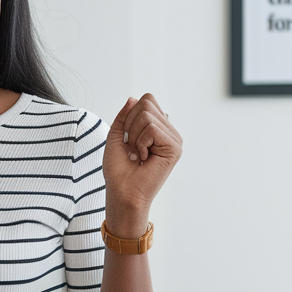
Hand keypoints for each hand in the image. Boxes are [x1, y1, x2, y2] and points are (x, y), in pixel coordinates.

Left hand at [103, 94, 181, 235]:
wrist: (122, 193)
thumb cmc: (118, 170)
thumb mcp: (116, 135)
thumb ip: (124, 115)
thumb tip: (133, 98)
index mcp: (158, 128)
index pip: (146, 100)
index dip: (129, 116)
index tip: (127, 140)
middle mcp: (168, 131)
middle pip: (146, 103)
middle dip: (130, 125)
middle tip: (132, 148)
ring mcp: (174, 139)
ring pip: (147, 115)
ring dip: (134, 137)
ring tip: (138, 154)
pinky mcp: (175, 147)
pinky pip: (151, 128)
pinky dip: (141, 143)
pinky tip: (144, 158)